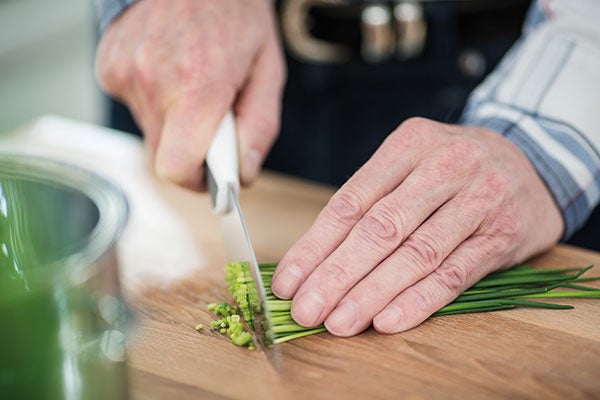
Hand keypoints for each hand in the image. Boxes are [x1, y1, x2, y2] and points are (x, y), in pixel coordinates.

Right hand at [95, 0, 284, 189]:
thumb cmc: (236, 16)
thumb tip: (245, 175)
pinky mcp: (109, 68)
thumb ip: (259, 127)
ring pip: (150, 132)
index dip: (197, 182)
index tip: (212, 176)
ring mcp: (124, 72)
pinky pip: (135, 107)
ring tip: (191, 84)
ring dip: (174, 122)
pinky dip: (155, 100)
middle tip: (211, 120)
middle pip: (163, 156)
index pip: (177, 168)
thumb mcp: (267, 70)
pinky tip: (170, 71)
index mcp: (199, 85)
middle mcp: (154, 81)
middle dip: (191, 150)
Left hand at [271, 117, 562, 335]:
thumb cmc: (452, 169)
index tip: (288, 282)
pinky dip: (420, 299)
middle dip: (337, 274)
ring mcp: (479, 198)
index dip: (315, 245)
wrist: (531, 162)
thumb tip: (314, 260)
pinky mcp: (504, 234)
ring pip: (416, 253)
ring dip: (372, 293)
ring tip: (339, 323)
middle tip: (306, 310)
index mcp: (409, 144)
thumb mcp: (411, 163)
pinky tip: (388, 321)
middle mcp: (446, 165)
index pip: (351, 201)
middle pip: (381, 228)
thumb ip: (370, 202)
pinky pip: (456, 272)